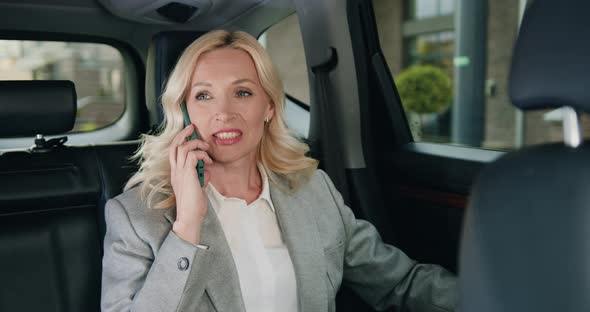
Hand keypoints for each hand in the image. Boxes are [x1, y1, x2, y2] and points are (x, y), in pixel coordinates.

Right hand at [169, 124, 212, 244]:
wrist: (190, 217)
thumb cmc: (194, 205)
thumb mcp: (198, 187)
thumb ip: (201, 177)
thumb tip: (208, 169)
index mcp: (176, 174)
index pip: (173, 152)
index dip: (180, 140)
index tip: (189, 134)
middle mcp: (175, 171)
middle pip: (174, 145)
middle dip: (183, 134)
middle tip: (192, 128)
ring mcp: (180, 172)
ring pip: (183, 148)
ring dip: (196, 144)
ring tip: (206, 148)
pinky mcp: (187, 174)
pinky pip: (193, 156)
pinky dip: (202, 155)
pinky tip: (208, 162)